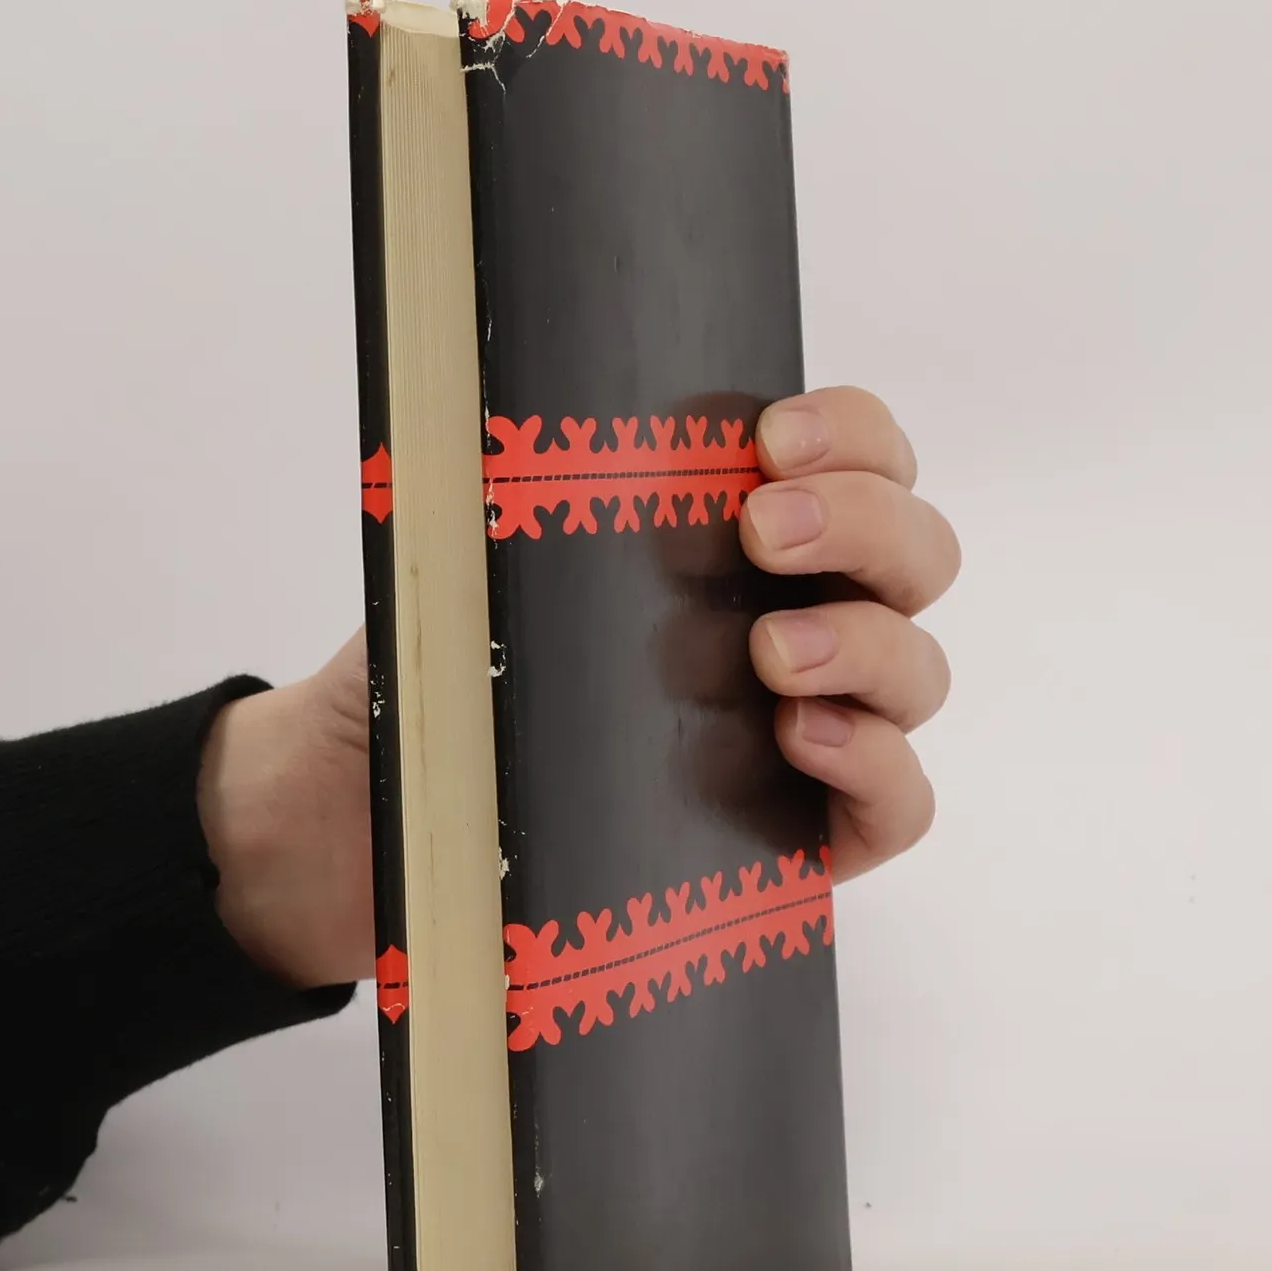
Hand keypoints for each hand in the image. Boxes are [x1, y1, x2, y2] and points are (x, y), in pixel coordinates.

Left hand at [199, 384, 958, 985]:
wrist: (354, 823)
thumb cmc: (423, 681)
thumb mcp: (461, 569)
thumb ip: (533, 505)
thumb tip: (566, 442)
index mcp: (729, 538)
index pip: (852, 455)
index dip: (848, 433)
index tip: (772, 441)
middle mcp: (792, 621)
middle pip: (913, 552)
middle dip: (862, 523)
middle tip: (765, 533)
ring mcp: (807, 730)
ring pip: (917, 670)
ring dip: (866, 644)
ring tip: (770, 657)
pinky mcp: (802, 837)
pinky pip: (901, 804)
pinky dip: (878, 765)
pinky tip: (804, 741)